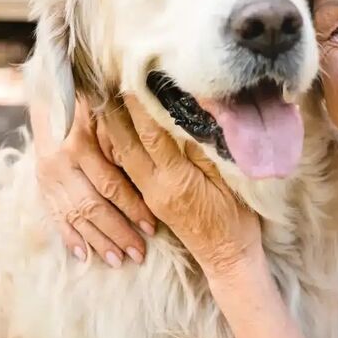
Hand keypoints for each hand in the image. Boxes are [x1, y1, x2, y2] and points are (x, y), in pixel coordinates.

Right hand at [31, 97, 156, 266]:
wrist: (49, 97)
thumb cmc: (90, 104)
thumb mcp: (107, 114)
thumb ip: (125, 137)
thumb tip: (157, 157)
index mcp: (80, 144)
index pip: (110, 184)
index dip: (132, 207)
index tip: (152, 226)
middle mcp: (60, 164)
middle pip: (93, 207)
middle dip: (118, 232)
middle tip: (139, 253)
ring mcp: (47, 177)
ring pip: (76, 216)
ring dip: (97, 240)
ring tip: (118, 260)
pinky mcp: (41, 186)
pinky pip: (55, 216)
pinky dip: (69, 237)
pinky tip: (83, 255)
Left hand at [100, 95, 262, 275]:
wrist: (228, 257)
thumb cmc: (236, 218)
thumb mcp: (228, 182)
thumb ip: (204, 151)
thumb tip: (187, 118)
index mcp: (176, 181)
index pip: (151, 136)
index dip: (138, 108)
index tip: (129, 81)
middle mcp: (155, 187)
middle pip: (126, 145)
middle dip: (113, 115)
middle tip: (102, 85)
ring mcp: (150, 196)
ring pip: (122, 157)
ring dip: (111, 130)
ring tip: (101, 102)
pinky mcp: (151, 201)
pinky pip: (128, 169)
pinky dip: (119, 147)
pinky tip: (116, 133)